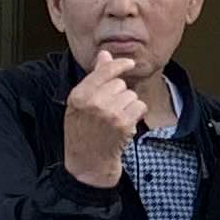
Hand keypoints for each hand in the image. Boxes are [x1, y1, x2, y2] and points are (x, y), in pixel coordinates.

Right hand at [61, 63, 145, 188]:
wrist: (87, 164)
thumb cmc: (83, 133)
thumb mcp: (80, 105)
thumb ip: (94, 79)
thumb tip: (105, 55)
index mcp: (79, 95)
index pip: (104, 71)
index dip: (119, 65)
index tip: (129, 63)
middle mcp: (93, 102)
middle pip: (120, 84)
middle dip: (120, 95)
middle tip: (110, 112)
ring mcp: (109, 113)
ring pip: (131, 95)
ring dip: (128, 107)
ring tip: (115, 121)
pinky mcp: (123, 123)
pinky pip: (140, 106)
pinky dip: (136, 115)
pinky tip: (125, 126)